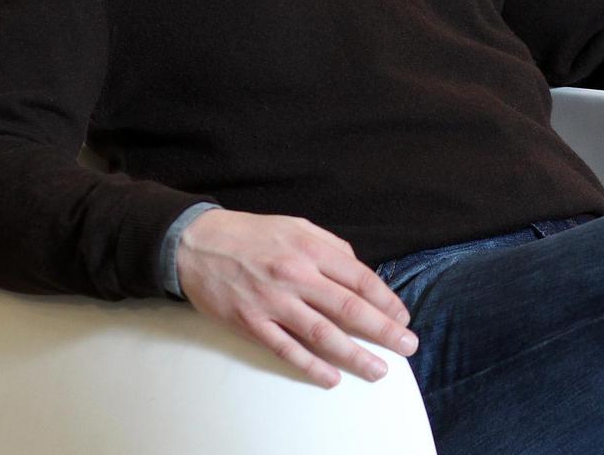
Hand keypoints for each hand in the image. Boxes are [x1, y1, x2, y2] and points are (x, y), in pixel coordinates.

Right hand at [176, 208, 417, 387]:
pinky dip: (310, 366)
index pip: (359, 278)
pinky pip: (286, 349)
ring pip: (322, 335)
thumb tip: (361, 272)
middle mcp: (295, 275)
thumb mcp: (297, 226)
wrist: (195, 243)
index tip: (402, 316)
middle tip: (408, 346)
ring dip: (354, 355)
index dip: (386, 300)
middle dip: (383, 330)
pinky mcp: (250, 324)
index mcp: (310, 248)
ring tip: (378, 370)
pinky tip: (332, 377)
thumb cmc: (252, 234)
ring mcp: (272, 302)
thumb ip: (331, 248)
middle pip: (348, 309)